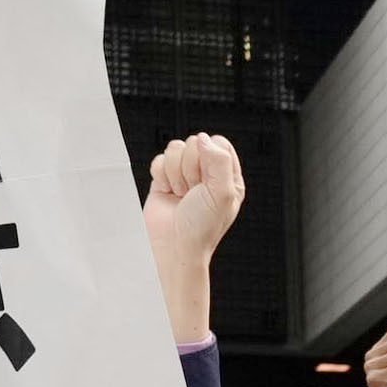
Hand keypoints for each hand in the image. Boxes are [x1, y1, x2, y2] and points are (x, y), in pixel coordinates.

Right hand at [144, 133, 244, 344]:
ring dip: (176, 174)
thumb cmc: (201, 227)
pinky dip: (161, 176)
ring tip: (181, 195)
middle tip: (193, 192)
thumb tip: (203, 139)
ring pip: (175, 149)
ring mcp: (184, 175)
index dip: (209, 156)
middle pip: (194, 143)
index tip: (207, 180)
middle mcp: (207, 174)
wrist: (174, 247)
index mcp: (228, 176)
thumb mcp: (223, 193)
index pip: (218, 143)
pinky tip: (168, 193)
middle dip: (191, 168)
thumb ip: (219, 160)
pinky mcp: (163, 179)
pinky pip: (159, 159)